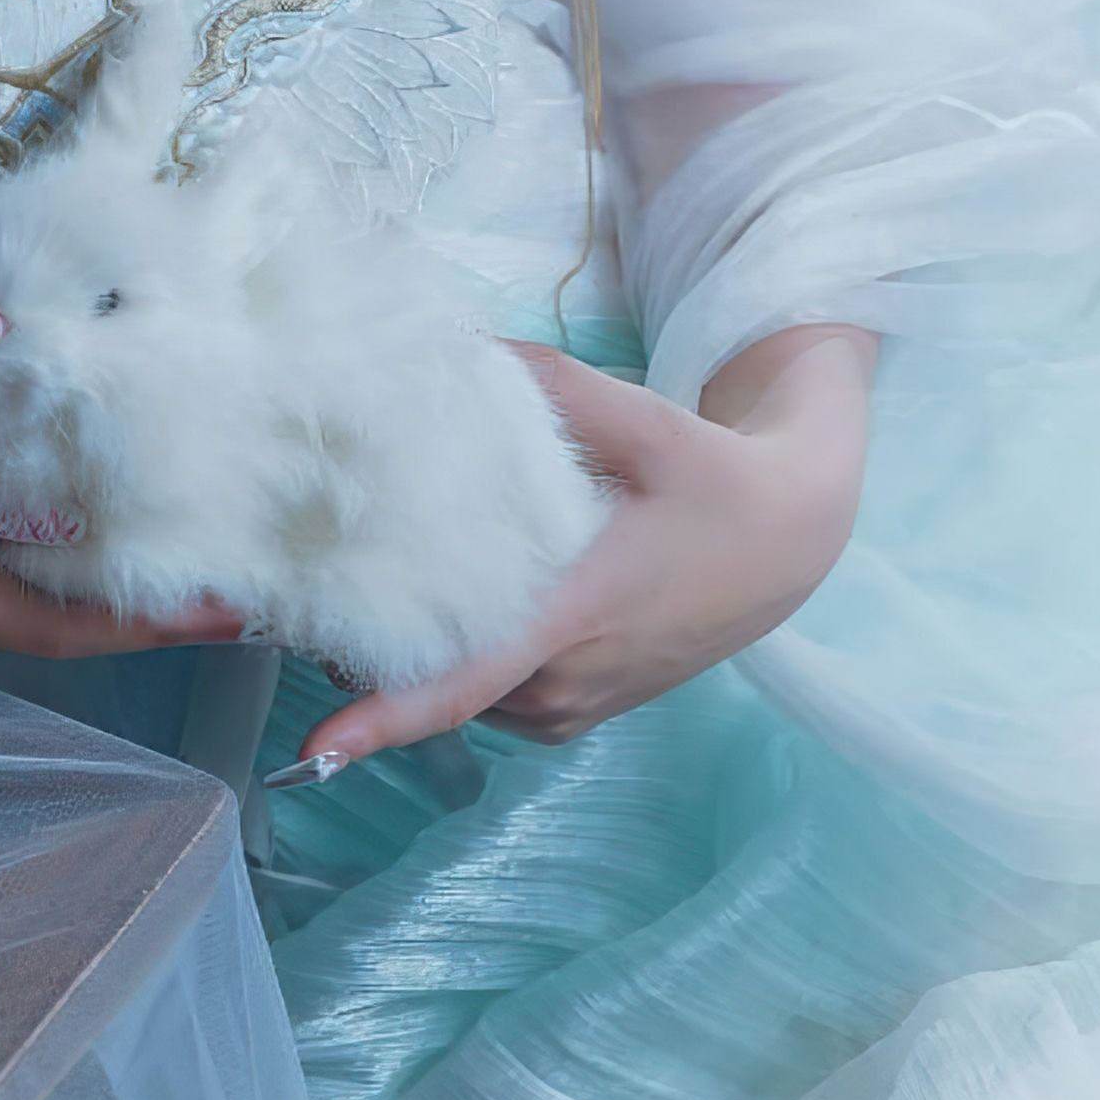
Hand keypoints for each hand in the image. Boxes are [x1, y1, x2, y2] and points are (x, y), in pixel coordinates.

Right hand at [0, 377, 249, 657]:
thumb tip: (53, 518)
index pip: (56, 621)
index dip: (148, 618)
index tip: (234, 602)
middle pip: (51, 610)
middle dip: (144, 591)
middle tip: (236, 554)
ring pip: (19, 579)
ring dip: (99, 561)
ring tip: (180, 518)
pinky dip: (40, 530)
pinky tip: (68, 490)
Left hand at [282, 338, 867, 773]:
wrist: (791, 541)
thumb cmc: (715, 479)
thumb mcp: (643, 420)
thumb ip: (547, 385)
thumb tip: (455, 349)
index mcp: (576, 615)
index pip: (464, 682)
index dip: (383, 719)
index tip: (312, 751)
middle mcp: (565, 681)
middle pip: (439, 681)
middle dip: (368, 647)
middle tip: (309, 581)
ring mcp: (572, 707)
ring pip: (464, 690)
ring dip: (421, 651)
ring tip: (381, 578)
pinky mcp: (577, 714)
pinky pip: (494, 695)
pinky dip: (466, 659)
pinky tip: (458, 600)